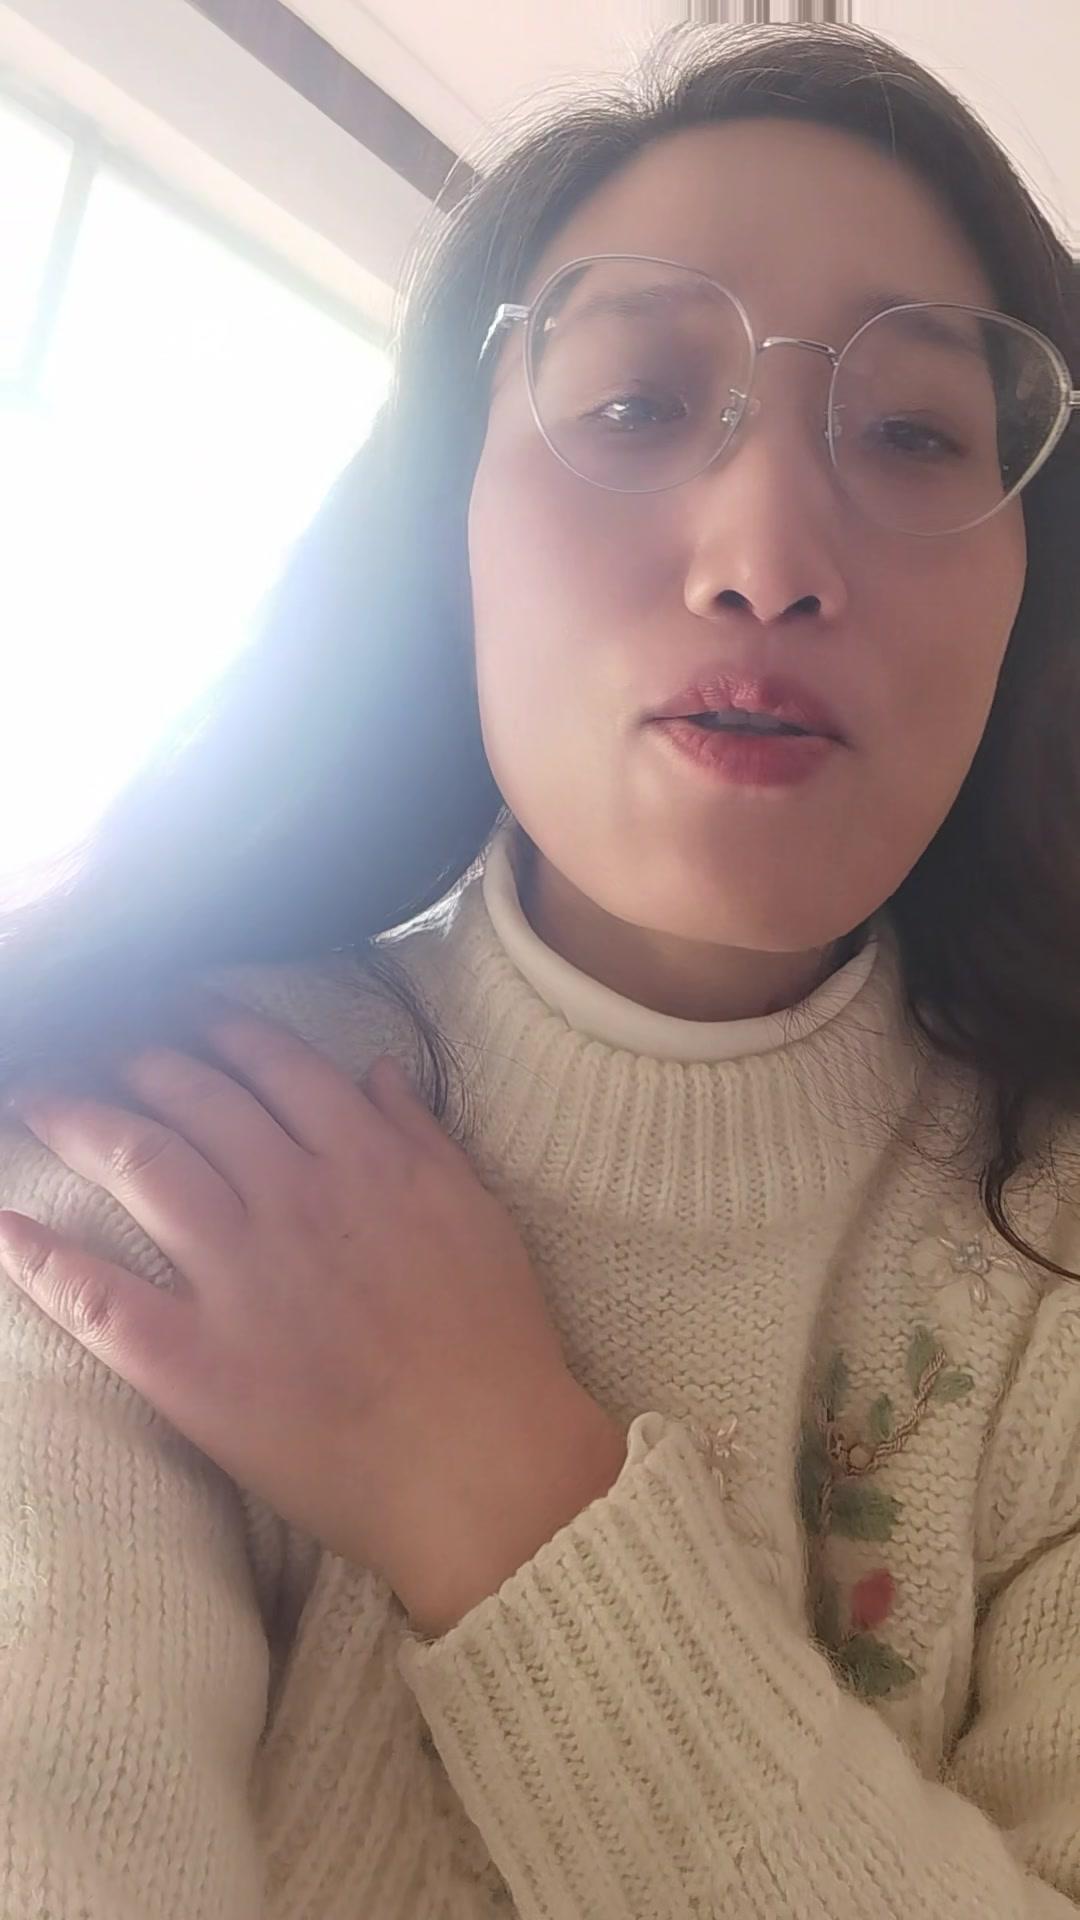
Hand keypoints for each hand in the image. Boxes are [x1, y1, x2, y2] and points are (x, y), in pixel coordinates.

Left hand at [0, 993, 611, 1613]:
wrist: (483, 1462)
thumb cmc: (495, 1342)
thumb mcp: (476, 1213)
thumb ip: (422, 1135)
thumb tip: (375, 1069)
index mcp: (363, 1160)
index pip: (273, 1065)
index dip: (222, 1028)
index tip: (190, 1010)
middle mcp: (290, 1198)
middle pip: (194, 1101)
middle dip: (141, 1063)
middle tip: (106, 1049)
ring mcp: (236, 1277)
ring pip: (140, 1166)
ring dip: (78, 1122)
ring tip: (38, 1099)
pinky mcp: (194, 1362)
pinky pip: (99, 1298)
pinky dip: (40, 1258)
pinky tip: (2, 1224)